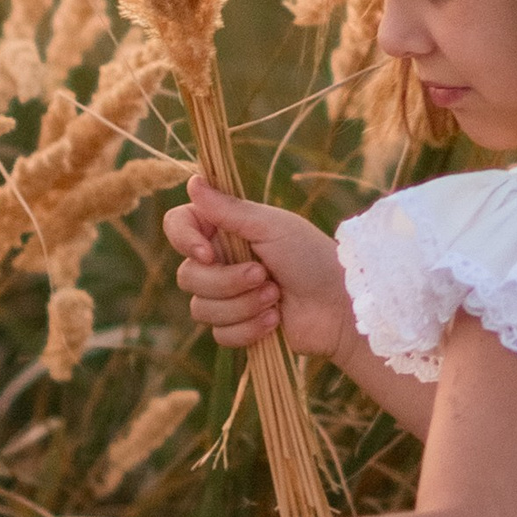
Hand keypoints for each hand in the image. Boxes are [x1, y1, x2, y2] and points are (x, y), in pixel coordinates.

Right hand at [163, 173, 355, 362]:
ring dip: (243, 305)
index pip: (178, 226)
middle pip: (188, 276)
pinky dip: (249, 329)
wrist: (338, 306)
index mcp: (224, 230)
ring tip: (276, 298)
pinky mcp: (238, 327)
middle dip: (228, 282)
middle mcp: (220, 262)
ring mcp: (227, 297)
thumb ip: (228, 208)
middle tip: (265, 276)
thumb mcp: (271, 226)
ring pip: (201, 309)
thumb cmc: (311, 257)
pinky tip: (275, 320)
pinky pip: (220, 335)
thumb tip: (192, 181)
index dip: (184, 240)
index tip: (208, 253)